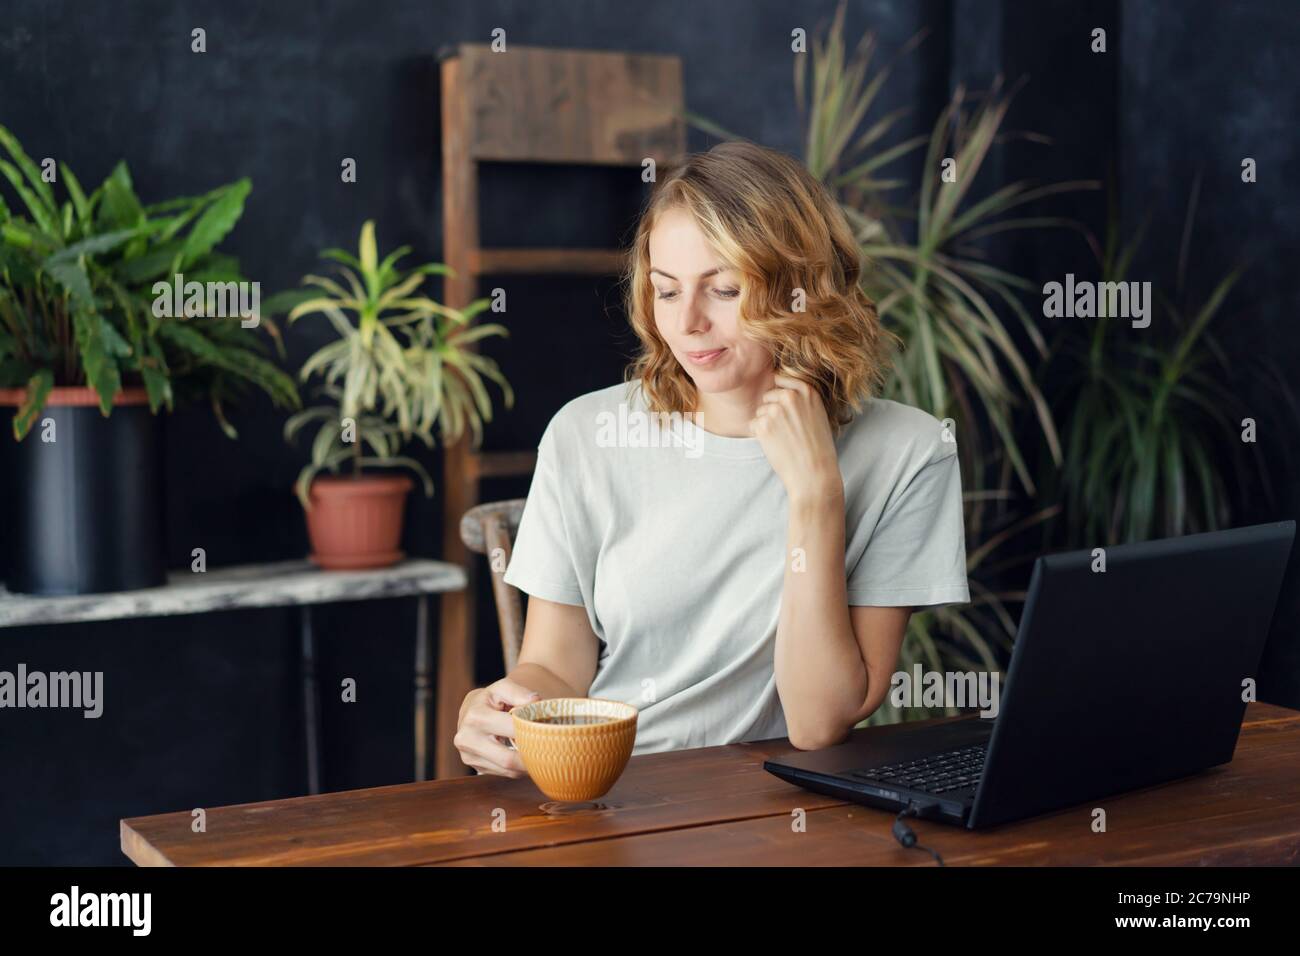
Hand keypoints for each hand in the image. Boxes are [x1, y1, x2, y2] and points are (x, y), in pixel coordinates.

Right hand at [454, 677, 540, 777]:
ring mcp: (469, 756)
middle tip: (551, 753)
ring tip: (542, 756)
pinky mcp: (474, 766)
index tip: (550, 733)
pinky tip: (526, 759)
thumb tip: (536, 702)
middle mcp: (467, 739)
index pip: (511, 730)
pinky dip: (519, 769)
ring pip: (507, 770)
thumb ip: (519, 693)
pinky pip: (503, 773)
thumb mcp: (502, 688)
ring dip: (527, 766)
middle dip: (532, 757)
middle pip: (508, 759)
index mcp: (476, 716)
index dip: (533, 732)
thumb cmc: (491, 699)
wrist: (470, 711)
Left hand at [750, 372, 842, 504]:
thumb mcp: (818, 415)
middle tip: (786, 430)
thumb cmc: (818, 447)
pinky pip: (753, 424)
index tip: (785, 407)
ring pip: (760, 411)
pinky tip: (775, 445)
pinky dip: (760, 435)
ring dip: (766, 423)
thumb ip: (802, 400)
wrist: (814, 472)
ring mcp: (776, 410)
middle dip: (772, 410)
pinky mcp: (763, 425)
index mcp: (808, 392)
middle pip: (768, 396)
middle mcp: (791, 397)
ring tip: (784, 439)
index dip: (780, 395)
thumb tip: (781, 392)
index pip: (781, 379)